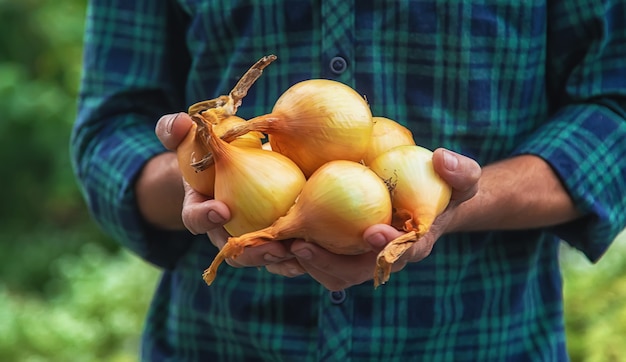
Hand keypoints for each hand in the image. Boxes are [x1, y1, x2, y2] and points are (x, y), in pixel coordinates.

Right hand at [155, 112, 305, 275]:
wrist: (237, 159)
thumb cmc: (210, 148)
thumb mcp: (190, 136)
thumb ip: (176, 130)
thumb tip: (182, 123)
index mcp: (200, 209)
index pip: (195, 219)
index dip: (204, 218)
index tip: (221, 209)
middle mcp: (225, 231)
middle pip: (234, 252)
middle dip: (251, 253)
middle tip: (269, 246)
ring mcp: (252, 235)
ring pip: (263, 256)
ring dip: (279, 258)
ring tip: (295, 250)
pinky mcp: (277, 234)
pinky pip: (288, 250)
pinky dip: (301, 253)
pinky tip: (316, 245)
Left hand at [289, 148, 480, 290]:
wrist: (425, 198)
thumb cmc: (443, 189)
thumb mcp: (463, 179)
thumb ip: (461, 172)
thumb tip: (443, 158)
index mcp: (411, 245)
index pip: (398, 254)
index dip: (386, 249)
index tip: (372, 232)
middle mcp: (380, 258)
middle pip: (352, 273)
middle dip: (327, 264)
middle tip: (302, 247)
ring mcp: (356, 255)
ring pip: (326, 272)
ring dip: (299, 264)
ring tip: (275, 247)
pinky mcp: (337, 246)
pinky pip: (312, 258)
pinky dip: (290, 252)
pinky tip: (268, 236)